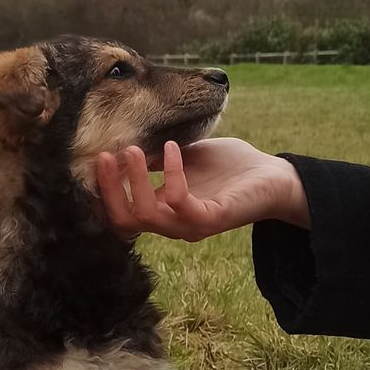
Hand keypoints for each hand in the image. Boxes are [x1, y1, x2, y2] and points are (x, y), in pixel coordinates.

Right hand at [96, 136, 310, 240]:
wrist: (274, 176)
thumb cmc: (229, 166)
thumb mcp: (183, 156)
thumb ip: (154, 157)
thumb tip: (119, 144)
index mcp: (162, 211)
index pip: (119, 214)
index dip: (101, 192)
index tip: (95, 158)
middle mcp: (171, 224)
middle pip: (123, 220)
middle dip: (109, 188)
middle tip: (105, 155)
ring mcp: (190, 225)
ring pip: (145, 215)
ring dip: (134, 181)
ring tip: (131, 149)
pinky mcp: (211, 220)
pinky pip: (180, 201)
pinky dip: (171, 173)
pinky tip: (174, 148)